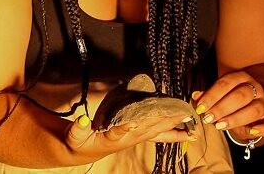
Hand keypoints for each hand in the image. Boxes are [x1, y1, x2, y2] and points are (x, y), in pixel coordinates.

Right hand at [64, 112, 198, 160]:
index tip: (136, 121)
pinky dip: (172, 130)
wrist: (87, 151)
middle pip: (149, 129)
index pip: (120, 132)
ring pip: (158, 131)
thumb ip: (78, 129)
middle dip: (164, 121)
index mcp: (111, 139)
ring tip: (190, 118)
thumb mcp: (74, 137)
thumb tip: (83, 120)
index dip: (128, 127)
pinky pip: (159, 133)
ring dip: (174, 125)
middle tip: (182, 112)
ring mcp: (135, 137)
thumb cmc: (80, 142)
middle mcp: (128, 138)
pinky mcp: (138, 134)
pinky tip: (186, 129)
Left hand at [192, 71, 263, 142]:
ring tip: (220, 126)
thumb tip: (196, 96)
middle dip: (222, 107)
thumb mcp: (219, 95)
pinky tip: (252, 132)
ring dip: (235, 118)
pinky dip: (263, 129)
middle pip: (241, 95)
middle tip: (208, 118)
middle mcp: (255, 88)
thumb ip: (209, 95)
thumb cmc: (230, 100)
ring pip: (254, 109)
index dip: (212, 95)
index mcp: (241, 78)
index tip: (200, 107)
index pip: (226, 83)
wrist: (249, 106)